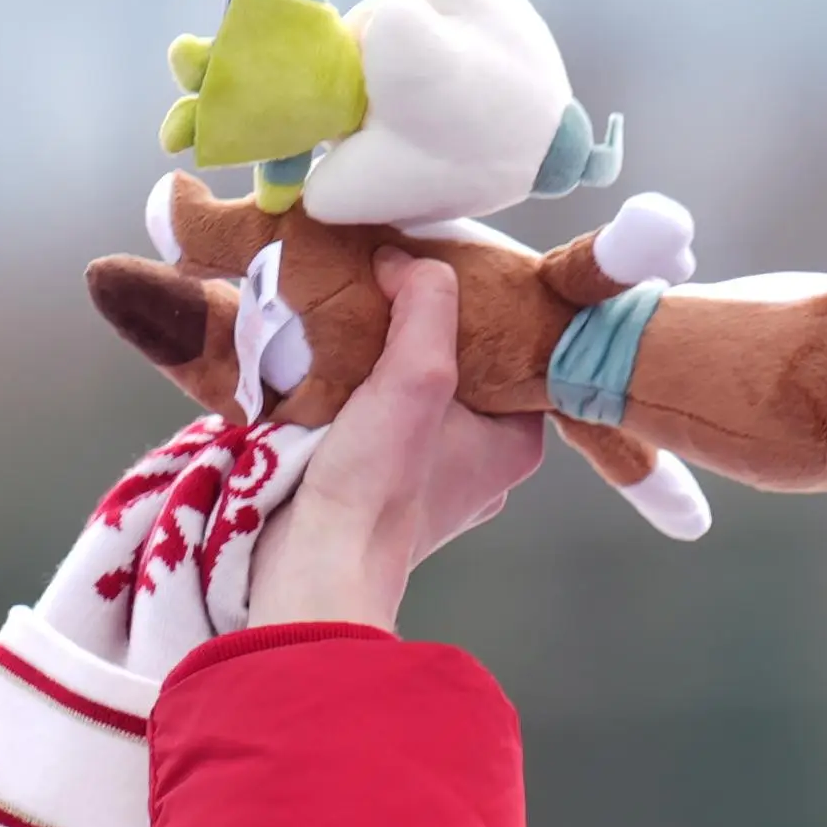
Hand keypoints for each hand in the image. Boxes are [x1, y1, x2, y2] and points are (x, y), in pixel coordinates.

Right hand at [250, 253, 548, 630]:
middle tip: (391, 282)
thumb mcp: (418, 375)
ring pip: (411, 388)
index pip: (515, 350)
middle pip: (459, 365)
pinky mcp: (375, 483)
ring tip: (355, 312)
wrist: (311, 567)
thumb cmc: (378, 490)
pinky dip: (353, 386)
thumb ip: (426, 303)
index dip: (481, 303)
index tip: (445, 265)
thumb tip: (403, 260)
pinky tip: (329, 359)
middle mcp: (479, 462)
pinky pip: (372, 415)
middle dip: (421, 326)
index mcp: (514, 442)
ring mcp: (427, 478)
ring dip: (380, 354)